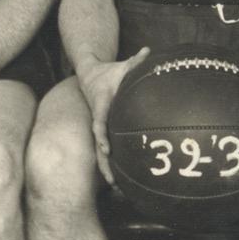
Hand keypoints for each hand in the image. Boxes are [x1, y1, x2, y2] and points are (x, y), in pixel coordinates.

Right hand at [78, 48, 150, 184]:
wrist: (90, 75)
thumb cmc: (109, 72)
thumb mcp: (122, 66)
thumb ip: (135, 61)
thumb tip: (148, 51)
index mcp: (100, 104)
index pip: (99, 122)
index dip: (102, 135)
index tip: (106, 148)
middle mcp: (97, 118)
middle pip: (98, 144)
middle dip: (104, 163)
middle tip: (113, 181)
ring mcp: (98, 127)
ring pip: (100, 151)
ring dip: (107, 168)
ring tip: (117, 188)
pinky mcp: (102, 131)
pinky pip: (105, 149)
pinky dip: (111, 163)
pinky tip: (120, 180)